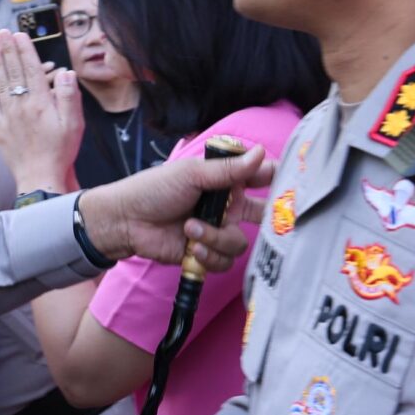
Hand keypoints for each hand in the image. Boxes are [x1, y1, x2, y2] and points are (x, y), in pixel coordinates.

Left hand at [0, 29, 82, 193]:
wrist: (41, 178)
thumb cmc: (60, 152)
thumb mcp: (74, 123)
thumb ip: (68, 96)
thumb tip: (65, 73)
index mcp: (41, 102)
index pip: (31, 69)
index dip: (25, 50)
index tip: (19, 35)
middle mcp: (22, 105)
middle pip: (14, 72)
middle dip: (8, 50)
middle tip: (2, 32)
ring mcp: (9, 117)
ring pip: (0, 84)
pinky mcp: (0, 129)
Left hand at [75, 146, 266, 272]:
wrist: (126, 220)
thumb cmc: (153, 189)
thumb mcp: (191, 174)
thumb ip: (228, 169)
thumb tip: (261, 153)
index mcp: (226, 180)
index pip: (263, 177)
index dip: (279, 180)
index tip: (288, 186)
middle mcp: (227, 206)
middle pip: (263, 215)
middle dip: (267, 220)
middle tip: (262, 218)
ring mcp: (218, 230)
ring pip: (240, 242)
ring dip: (217, 237)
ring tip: (192, 228)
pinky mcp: (206, 253)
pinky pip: (224, 261)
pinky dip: (209, 255)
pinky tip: (192, 246)